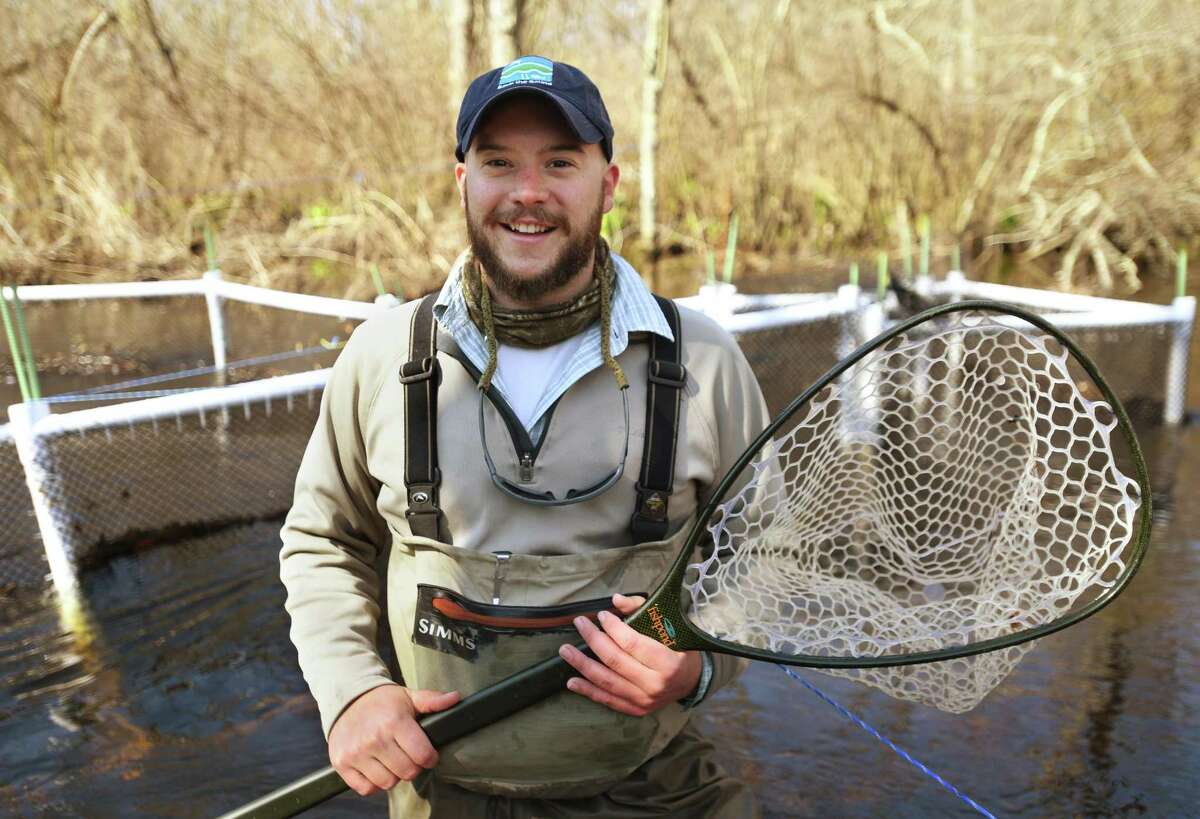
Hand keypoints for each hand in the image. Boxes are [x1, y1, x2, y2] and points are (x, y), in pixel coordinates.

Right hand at [327, 683, 460, 795]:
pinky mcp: (342, 763)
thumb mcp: (408, 697)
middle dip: (413, 766)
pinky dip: (373, 783)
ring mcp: (356, 753)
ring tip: (391, 760)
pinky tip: (375, 767)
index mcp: (394, 721)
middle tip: (408, 755)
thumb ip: (432, 700)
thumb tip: (455, 698)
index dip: (430, 758)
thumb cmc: (383, 702)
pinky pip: (366, 789)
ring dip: (393, 775)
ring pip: (388, 783)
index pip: (423, 756)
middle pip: (407, 772)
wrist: (346, 699)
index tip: (427, 754)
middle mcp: (374, 739)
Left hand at [559, 593, 701, 716]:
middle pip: (615, 661)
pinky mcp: (636, 709)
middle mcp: (655, 684)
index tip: (601, 615)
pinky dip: (588, 690)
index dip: (613, 628)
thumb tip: (615, 600)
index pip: (632, 644)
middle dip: (593, 639)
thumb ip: (641, 609)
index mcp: (667, 662)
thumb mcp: (668, 625)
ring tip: (565, 650)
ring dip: (583, 665)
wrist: (691, 681)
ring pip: (607, 682)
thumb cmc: (679, 648)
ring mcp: (645, 700)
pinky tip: (572, 681)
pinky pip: (607, 700)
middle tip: (580, 624)